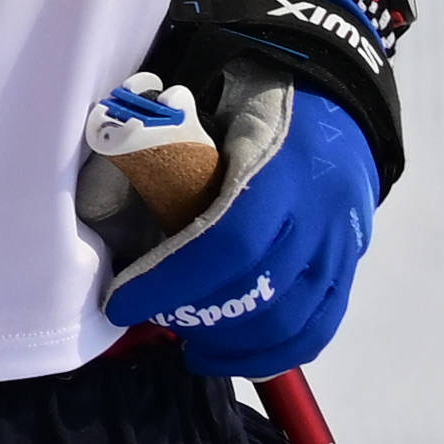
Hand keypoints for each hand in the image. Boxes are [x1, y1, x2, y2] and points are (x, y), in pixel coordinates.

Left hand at [96, 73, 377, 378]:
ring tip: (192, 347)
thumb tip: (92, 198)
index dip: (173, 282)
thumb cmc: (252, 86)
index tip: (122, 303)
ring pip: (295, 321)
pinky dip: (279, 351)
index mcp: (278, 162)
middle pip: (261, 293)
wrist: (334, 88)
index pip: (228, 242)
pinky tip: (239, 357)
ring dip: (237, 347)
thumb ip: (153, 142)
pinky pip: (321, 323)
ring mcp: (343, 241)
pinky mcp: (351, 260)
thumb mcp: (202, 96)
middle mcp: (321, 211)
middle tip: (151, 319)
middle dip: (198, 318)